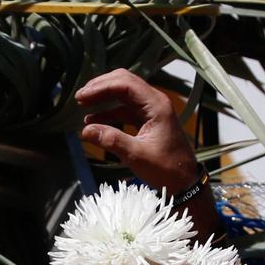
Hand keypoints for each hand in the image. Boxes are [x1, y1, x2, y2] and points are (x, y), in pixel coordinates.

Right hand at [75, 68, 198, 193]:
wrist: (184, 182)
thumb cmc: (167, 169)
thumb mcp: (136, 155)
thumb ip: (111, 140)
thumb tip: (86, 131)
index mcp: (157, 105)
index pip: (125, 84)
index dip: (101, 87)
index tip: (82, 96)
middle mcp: (155, 102)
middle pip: (124, 83)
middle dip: (101, 88)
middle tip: (80, 97)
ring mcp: (152, 110)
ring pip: (123, 95)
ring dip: (103, 98)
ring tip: (83, 106)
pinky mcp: (148, 120)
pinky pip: (125, 109)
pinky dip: (109, 112)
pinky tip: (94, 120)